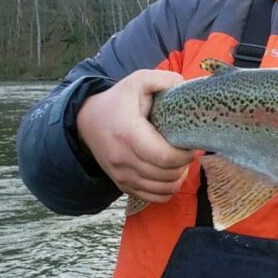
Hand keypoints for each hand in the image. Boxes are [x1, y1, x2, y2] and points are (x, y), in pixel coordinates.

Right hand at [77, 69, 194, 203]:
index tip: (191, 143)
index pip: (165, 157)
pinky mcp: (123, 185)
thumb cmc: (117, 101)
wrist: (86, 122)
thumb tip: (185, 86)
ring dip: (178, 177)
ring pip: (163, 189)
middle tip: (187, 150)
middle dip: (184, 164)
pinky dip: (168, 190)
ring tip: (179, 161)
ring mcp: (122, 175)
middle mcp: (123, 159)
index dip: (185, 154)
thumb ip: (164, 79)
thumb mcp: (138, 81)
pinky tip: (170, 174)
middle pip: (166, 174)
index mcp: (129, 134)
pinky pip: (154, 198)